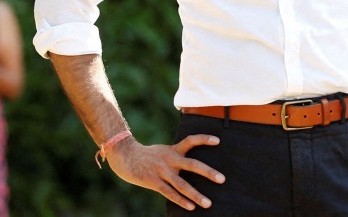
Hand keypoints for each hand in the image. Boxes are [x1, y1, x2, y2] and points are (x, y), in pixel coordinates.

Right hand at [107, 134, 224, 210]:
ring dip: (196, 195)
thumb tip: (191, 165)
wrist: (125, 156)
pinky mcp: (154, 182)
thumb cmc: (147, 155)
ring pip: (182, 184)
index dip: (204, 139)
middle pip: (192, 164)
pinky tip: (191, 207)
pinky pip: (170, 193)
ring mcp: (162, 171)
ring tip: (208, 203)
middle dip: (208, 173)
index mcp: (173, 150)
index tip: (218, 141)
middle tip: (222, 179)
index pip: (191, 141)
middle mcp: (170, 159)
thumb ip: (176, 155)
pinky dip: (181, 201)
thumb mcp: (163, 150)